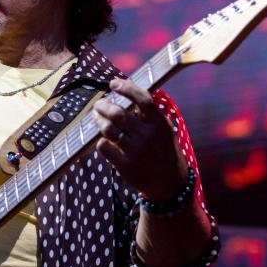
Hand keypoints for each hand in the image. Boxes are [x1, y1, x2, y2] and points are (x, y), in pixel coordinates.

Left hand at [93, 79, 186, 200]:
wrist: (169, 182)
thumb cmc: (163, 150)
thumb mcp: (165, 130)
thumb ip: (150, 114)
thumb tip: (128, 92)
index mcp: (159, 123)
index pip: (143, 99)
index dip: (127, 88)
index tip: (113, 83)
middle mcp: (147, 135)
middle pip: (118, 114)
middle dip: (103, 106)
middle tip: (98, 104)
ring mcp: (135, 150)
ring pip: (108, 129)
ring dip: (98, 121)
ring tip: (97, 118)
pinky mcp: (125, 164)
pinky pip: (104, 146)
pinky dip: (101, 141)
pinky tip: (104, 140)